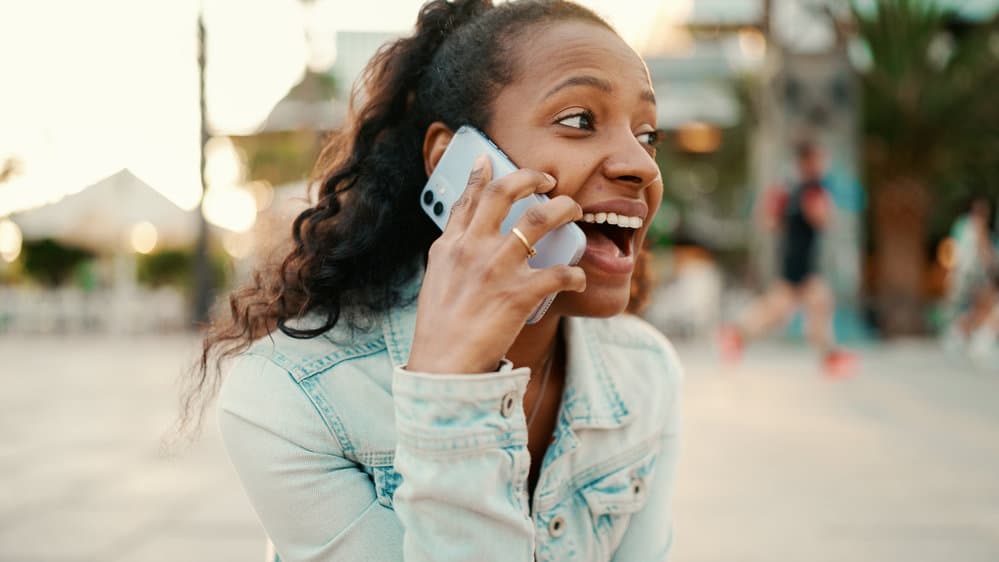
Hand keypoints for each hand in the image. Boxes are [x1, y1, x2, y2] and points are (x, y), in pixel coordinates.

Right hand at [407, 155, 585, 373]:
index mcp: (450, 246)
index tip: (489, 159)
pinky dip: (576, 274)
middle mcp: (473, 248)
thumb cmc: (439, 330)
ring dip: (564, 209)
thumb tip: (463, 243)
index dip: (480, 175)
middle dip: (531, 177)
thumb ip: (453, 256)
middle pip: (505, 193)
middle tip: (549, 179)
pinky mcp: (519, 294)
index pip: (466, 199)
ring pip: (540, 219)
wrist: (442, 366)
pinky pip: (560, 272)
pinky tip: (579, 278)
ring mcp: (497, 268)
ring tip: (575, 211)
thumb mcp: (436, 281)